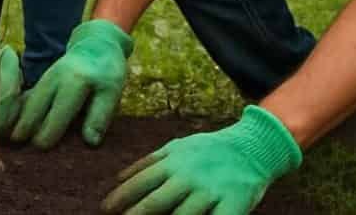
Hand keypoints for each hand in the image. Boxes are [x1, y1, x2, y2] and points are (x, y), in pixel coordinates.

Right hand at [12, 19, 132, 148]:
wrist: (96, 43)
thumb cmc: (107, 72)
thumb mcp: (111, 92)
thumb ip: (100, 116)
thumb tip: (89, 142)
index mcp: (75, 81)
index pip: (58, 112)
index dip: (48, 132)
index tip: (41, 148)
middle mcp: (56, 77)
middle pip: (37, 104)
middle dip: (26, 124)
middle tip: (17, 144)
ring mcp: (47, 75)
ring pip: (31, 99)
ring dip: (22, 117)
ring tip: (13, 137)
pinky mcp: (44, 78)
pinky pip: (31, 94)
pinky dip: (23, 109)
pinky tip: (17, 122)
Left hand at [101, 105, 301, 213]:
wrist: (251, 146)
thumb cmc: (208, 150)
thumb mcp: (176, 147)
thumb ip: (149, 162)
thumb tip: (118, 177)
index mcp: (173, 161)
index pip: (141, 180)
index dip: (121, 196)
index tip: (104, 209)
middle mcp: (189, 176)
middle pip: (157, 201)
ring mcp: (210, 191)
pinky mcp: (232, 205)